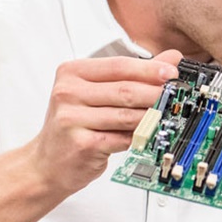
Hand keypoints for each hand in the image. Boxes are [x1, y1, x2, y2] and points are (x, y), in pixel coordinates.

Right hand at [32, 49, 180, 195]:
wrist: (47, 162)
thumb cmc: (73, 125)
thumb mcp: (96, 93)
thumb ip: (130, 76)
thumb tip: (170, 59)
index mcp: (71, 72)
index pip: (118, 66)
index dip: (149, 69)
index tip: (172, 72)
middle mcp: (68, 93)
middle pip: (125, 90)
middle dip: (156, 93)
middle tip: (175, 96)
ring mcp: (72, 119)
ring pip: (127, 115)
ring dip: (151, 117)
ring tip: (164, 116)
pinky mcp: (82, 143)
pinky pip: (122, 138)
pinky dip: (137, 137)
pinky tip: (143, 136)